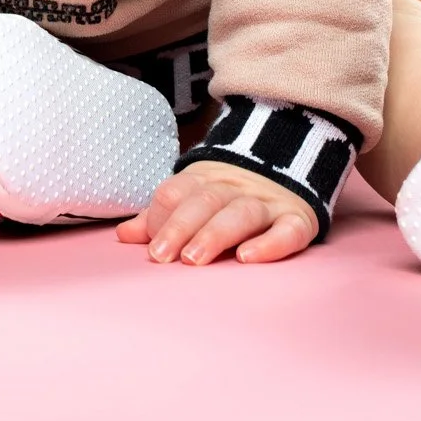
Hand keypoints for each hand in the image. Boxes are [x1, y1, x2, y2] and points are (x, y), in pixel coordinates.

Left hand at [116, 159, 317, 264]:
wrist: (289, 161)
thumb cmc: (228, 195)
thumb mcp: (193, 196)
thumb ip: (159, 216)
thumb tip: (123, 235)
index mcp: (206, 178)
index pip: (178, 191)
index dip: (162, 217)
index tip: (151, 249)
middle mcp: (236, 186)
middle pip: (206, 200)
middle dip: (182, 226)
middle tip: (163, 256)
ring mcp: (268, 201)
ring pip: (242, 213)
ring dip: (216, 234)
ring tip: (194, 259)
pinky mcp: (298, 218)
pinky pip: (288, 230)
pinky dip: (270, 244)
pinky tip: (248, 257)